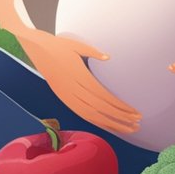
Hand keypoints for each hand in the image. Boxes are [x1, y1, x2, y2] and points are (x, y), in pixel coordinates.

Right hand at [17, 28, 141, 134]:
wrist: (37, 50)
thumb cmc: (59, 45)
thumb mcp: (76, 45)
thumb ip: (93, 52)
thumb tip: (108, 57)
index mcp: (79, 76)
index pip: (104, 97)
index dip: (120, 107)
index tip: (135, 112)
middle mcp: (73, 89)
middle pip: (100, 109)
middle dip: (120, 118)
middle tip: (137, 124)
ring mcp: (68, 96)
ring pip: (92, 116)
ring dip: (111, 124)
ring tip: (128, 129)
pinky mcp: (65, 99)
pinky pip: (83, 114)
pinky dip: (98, 122)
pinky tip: (109, 125)